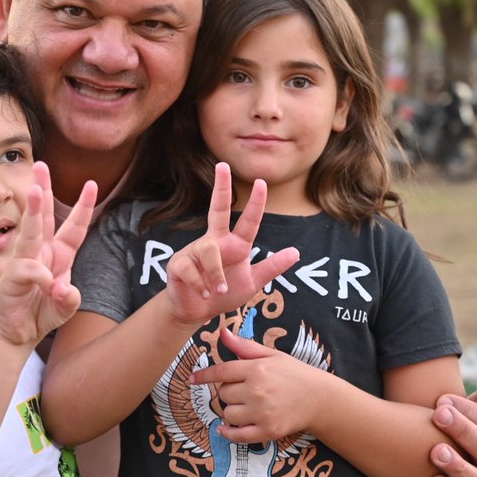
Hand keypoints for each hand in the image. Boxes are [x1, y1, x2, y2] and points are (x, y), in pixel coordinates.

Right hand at [0, 162, 97, 346]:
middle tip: (41, 165)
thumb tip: (62, 288)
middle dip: (44, 189)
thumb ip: (69, 299)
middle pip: (44, 216)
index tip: (92, 183)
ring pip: (31, 231)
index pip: (73, 227)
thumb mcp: (64, 308)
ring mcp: (25, 262)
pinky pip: (29, 270)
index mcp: (58, 256)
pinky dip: (40, 276)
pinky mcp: (12, 277)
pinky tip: (47, 286)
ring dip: (34, 211)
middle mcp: (41, 253)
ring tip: (34, 190)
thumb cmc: (39, 314)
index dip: (83, 206)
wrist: (13, 333)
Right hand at [164, 163, 298, 324]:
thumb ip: (272, 267)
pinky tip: (205, 294)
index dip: (256, 203)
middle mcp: (214, 242)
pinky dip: (202, 285)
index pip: (248, 221)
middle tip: (222, 165)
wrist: (197, 311)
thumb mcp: (253, 282)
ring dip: (217, 274)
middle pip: (217, 209)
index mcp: (234, 244)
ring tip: (219, 290)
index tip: (262, 182)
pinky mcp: (179, 263)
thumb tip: (296, 252)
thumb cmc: (224, 293)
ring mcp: (194, 250)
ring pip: (209, 250)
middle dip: (220, 187)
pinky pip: (192, 269)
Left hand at [190, 326, 320, 443]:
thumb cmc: (293, 373)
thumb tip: (222, 333)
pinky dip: (228, 433)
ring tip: (243, 405)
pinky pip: (237, 435)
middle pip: (224, 394)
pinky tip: (224, 429)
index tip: (193, 379)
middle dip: (227, 391)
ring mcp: (262, 413)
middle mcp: (257, 391)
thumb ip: (244, 346)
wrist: (319, 398)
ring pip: (227, 414)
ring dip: (230, 410)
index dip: (204, 376)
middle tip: (241, 389)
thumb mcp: (271, 355)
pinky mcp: (267, 431)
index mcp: (257, 369)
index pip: (222, 372)